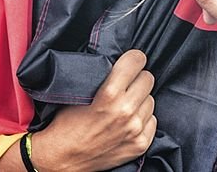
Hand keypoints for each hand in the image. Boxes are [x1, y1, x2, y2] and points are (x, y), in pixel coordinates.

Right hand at [30, 50, 156, 171]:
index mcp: (109, 94)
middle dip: (137, 79)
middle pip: (148, 79)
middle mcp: (126, 111)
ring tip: (124, 105)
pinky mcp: (140, 144)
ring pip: (151, 100)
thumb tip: (119, 62)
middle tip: (125, 84)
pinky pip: (152, 120)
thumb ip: (102, 77)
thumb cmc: (67, 123)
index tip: (131, 60)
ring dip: (140, 100)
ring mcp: (135, 130)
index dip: (134, 58)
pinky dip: (143, 118)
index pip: (137, 62)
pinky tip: (128, 121)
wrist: (64, 157)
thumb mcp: (79, 93)